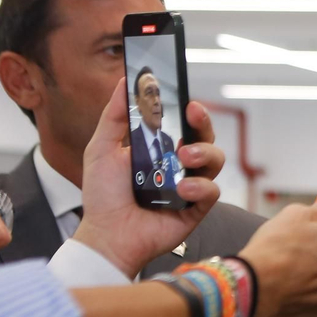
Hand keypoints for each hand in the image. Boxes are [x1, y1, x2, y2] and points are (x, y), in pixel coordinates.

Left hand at [73, 80, 226, 277]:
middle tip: (193, 115)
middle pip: (206, 138)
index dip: (191, 111)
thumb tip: (125, 81)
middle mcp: (179, 165)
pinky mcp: (196, 208)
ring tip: (183, 157)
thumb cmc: (103, 195)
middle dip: (204, 124)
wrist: (106, 234)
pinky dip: (200, 187)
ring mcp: (190, 186)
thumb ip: (115, 115)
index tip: (188, 101)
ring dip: (203, 154)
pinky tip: (182, 188)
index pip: (184, 124)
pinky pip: (212, 191)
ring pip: (215, 161)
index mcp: (160, 148)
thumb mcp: (101, 148)